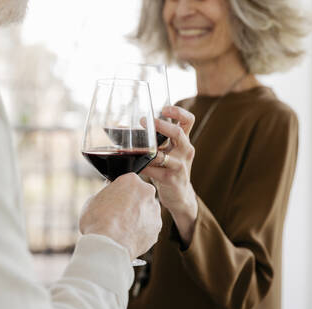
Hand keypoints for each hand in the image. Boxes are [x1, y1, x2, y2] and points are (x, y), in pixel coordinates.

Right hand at [79, 173, 161, 259]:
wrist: (108, 246)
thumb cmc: (98, 222)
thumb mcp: (93, 200)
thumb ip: (106, 194)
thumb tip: (109, 195)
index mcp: (131, 180)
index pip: (128, 182)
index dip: (120, 191)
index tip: (115, 200)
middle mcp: (147, 192)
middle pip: (140, 195)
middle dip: (132, 203)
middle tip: (119, 214)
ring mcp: (154, 210)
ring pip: (147, 211)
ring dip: (138, 216)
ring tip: (123, 228)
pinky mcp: (157, 227)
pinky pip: (149, 226)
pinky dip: (142, 230)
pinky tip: (129, 236)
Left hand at [141, 106, 197, 245]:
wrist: (180, 196)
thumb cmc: (169, 169)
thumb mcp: (167, 151)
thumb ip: (154, 140)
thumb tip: (123, 127)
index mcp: (184, 141)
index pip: (188, 120)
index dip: (178, 111)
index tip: (164, 108)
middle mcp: (185, 151)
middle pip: (178, 133)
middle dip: (161, 125)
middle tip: (144, 121)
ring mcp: (179, 165)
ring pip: (163, 155)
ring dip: (147, 150)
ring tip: (135, 146)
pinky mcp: (170, 179)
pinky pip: (153, 170)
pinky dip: (142, 166)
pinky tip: (133, 165)